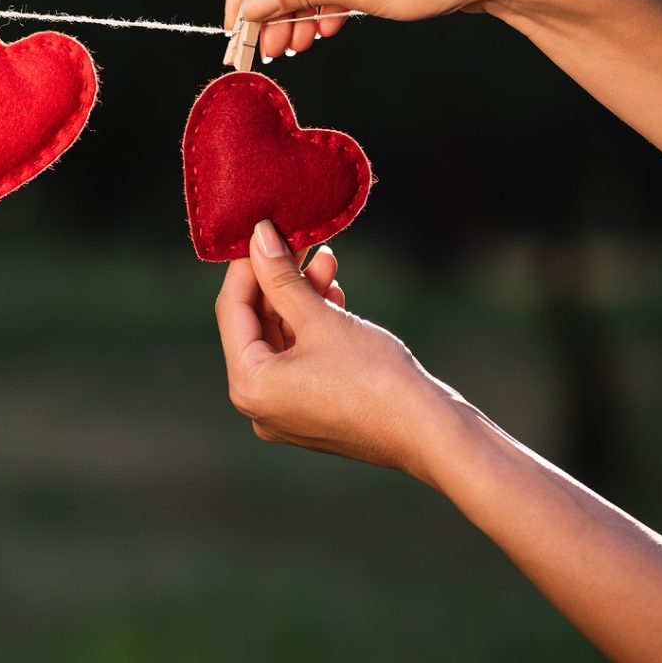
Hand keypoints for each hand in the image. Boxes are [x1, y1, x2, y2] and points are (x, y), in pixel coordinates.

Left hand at [215, 220, 462, 484]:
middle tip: (301, 243)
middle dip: (280, 281)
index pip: (231, 311)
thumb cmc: (374, 376)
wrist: (430, 430)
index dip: (247, 267)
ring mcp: (285, 411)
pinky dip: (313, 327)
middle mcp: (258, 405)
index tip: (263, 232)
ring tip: (326, 262)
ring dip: (302, 299)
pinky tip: (334, 295)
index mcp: (248, 386)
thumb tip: (258, 237)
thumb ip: (282, 277)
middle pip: (256, 326)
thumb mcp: (321, 318)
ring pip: (282, 340)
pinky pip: (300, 359)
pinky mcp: (313, 409)